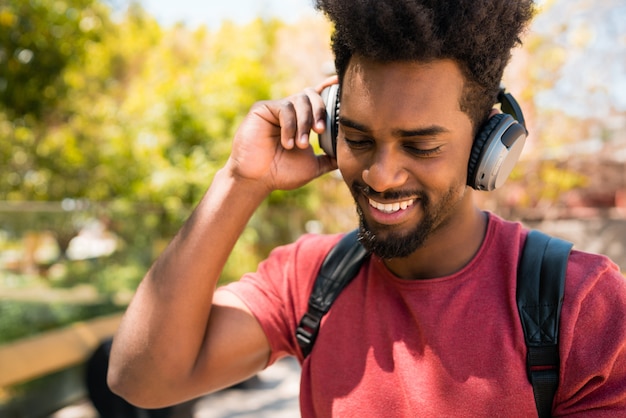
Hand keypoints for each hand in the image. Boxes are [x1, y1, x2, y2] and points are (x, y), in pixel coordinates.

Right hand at [225, 77, 338, 192]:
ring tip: (300, 145)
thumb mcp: (313, 166)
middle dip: (320, 111)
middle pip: (312, 95)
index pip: (317, 98)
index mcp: (303, 120)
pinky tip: (287, 143)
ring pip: (299, 101)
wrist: (257, 180)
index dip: (328, 88)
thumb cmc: (282, 173)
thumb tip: (349, 155)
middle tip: (320, 131)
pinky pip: (284, 108)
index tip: (339, 82)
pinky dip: (290, 126)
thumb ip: (330, 158)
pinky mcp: (263, 108)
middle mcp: (291, 111)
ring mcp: (277, 108)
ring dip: (304, 123)